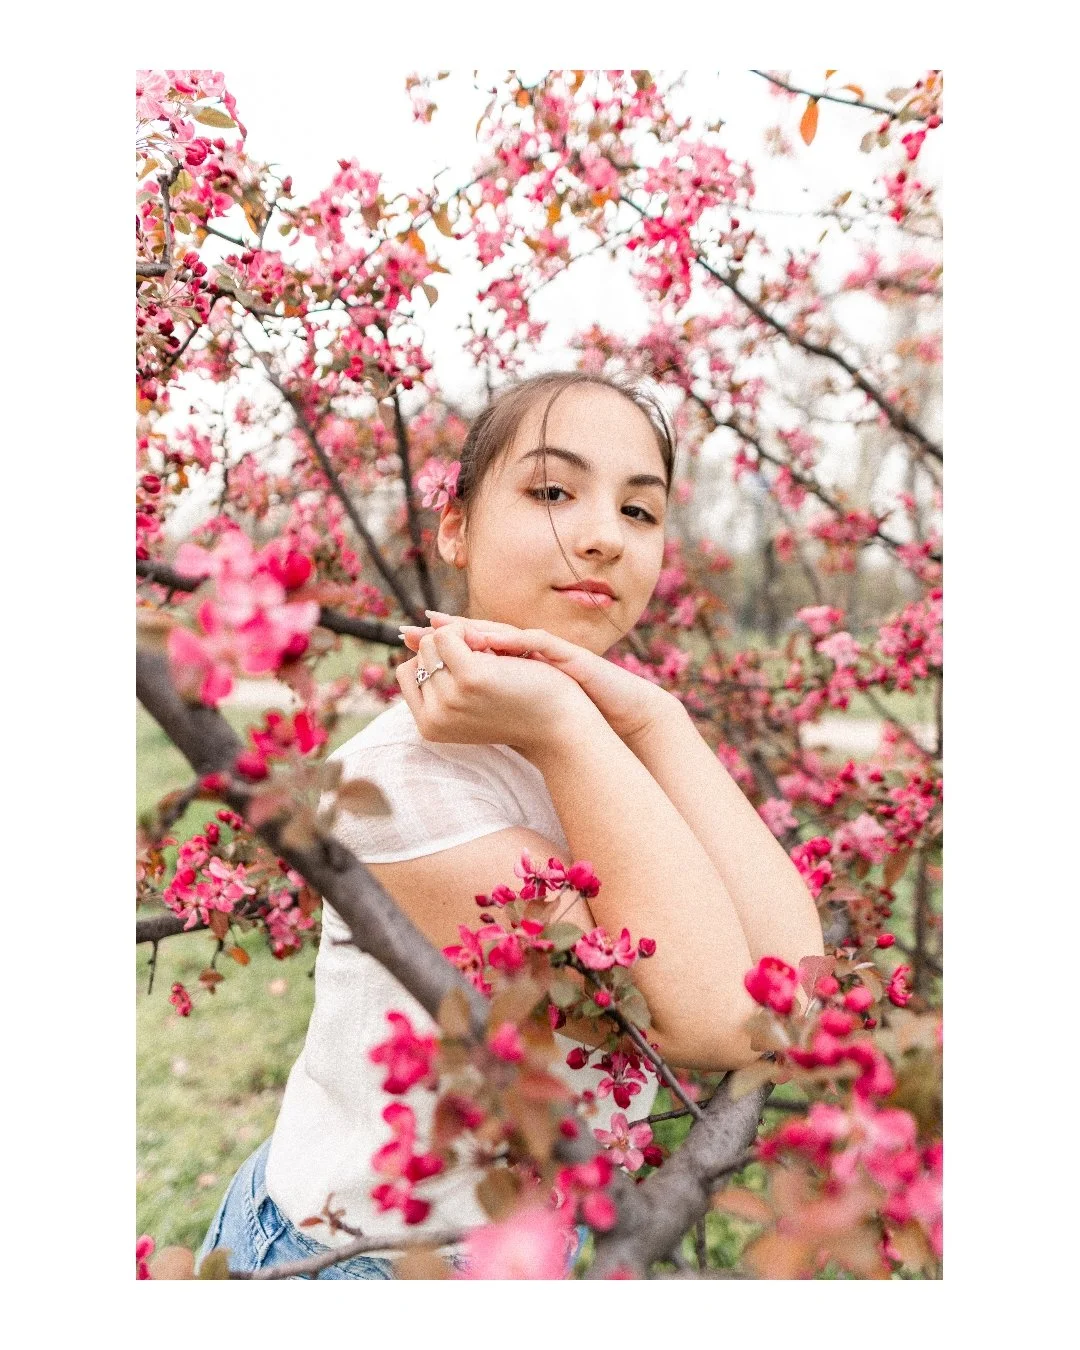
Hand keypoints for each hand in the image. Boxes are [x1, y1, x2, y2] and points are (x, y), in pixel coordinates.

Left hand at [401, 612, 679, 745]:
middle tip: (415, 628)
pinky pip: (535, 642)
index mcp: (514, 661)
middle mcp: (528, 650)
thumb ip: (486, 700)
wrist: (611, 721)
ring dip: (472, 630)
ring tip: (441, 627)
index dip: (441, 639)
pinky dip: (510, 642)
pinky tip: (485, 644)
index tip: (406, 638)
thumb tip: (445, 706)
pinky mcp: (568, 655)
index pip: (471, 642)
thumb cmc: (566, 716)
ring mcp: (548, 650)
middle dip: (448, 630)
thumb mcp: (517, 706)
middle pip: (481, 630)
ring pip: (504, 631)